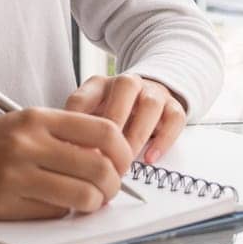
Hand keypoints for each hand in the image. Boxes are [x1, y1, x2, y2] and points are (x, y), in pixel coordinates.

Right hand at [0, 109, 132, 219]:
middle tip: (110, 189)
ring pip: (81, 197)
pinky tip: (55, 205)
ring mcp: (15, 176)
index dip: (123, 151)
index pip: (103, 132)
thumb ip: (63, 135)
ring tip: (89, 202)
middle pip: (98, 168)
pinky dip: (62, 213)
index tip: (123, 162)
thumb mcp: (22, 123)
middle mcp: (28, 144)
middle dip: (114, 185)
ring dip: (93, 204)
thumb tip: (107, 158)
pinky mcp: (3, 205)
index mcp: (37, 118)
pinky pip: (53, 214)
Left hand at [63, 73, 186, 164]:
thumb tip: (67, 158)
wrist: (147, 96)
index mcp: (99, 85)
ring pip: (150, 104)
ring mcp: (154, 92)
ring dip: (137, 134)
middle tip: (105, 154)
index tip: (73, 151)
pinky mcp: (174, 106)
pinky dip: (163, 140)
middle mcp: (128, 83)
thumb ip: (79, 132)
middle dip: (114, 124)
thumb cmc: (112, 114)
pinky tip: (149, 159)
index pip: (83, 97)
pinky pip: (175, 118)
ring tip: (126, 160)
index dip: (77, 124)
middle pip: (125, 88)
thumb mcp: (91, 117)